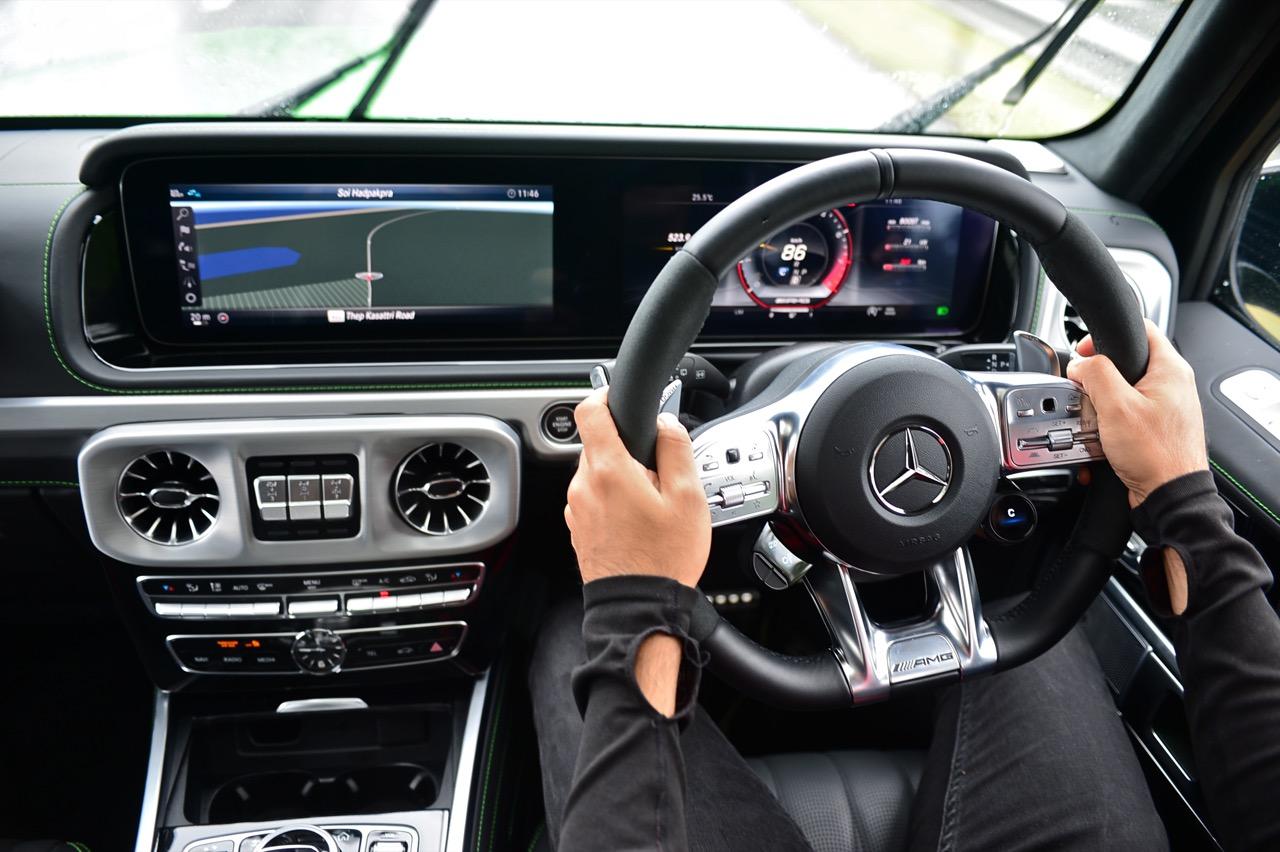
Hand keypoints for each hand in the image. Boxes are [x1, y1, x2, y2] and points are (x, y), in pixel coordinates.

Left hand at [564, 389, 710, 586]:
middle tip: (657, 472)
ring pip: (598, 473)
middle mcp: (584, 486)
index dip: (605, 396)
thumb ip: (676, 449)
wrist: (639, 607)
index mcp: (609, 470)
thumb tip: (667, 423)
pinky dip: (613, 500)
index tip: (620, 398)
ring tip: (652, 503)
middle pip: (599, 444)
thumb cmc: (664, 558)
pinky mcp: (578, 528)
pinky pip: (594, 499)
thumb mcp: (688, 497)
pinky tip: (638, 521)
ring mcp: (577, 508)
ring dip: (621, 477)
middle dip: (627, 450)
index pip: (590, 411)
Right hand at [1066, 319, 1208, 508]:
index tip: (1084, 353)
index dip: (1105, 336)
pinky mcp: (1156, 427)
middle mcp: (1172, 385)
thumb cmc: (1156, 455)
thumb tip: (1080, 364)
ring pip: (1122, 393)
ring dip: (1101, 407)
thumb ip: (1096, 375)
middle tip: (1086, 393)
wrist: (1170, 495)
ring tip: (1096, 422)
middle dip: (1098, 380)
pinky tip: (1103, 440)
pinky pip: (1126, 416)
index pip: (1140, 329)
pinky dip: (1109, 425)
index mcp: (1170, 369)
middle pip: (1125, 364)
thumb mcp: (1116, 406)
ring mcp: (1165, 407)